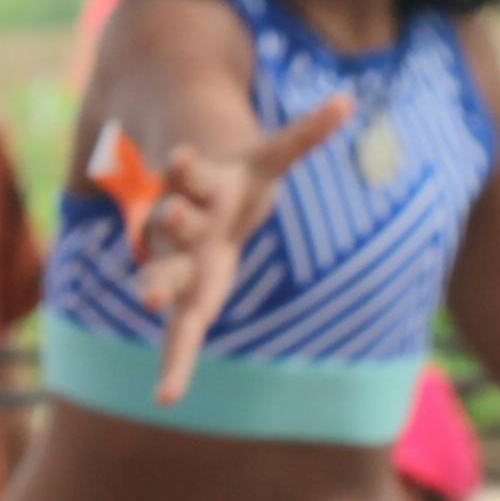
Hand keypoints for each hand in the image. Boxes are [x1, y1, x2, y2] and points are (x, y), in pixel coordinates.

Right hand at [127, 95, 352, 404]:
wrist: (190, 204)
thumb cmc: (235, 183)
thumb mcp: (268, 158)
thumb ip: (305, 135)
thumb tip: (350, 102)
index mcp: (198, 190)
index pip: (190, 178)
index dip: (185, 168)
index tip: (179, 157)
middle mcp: (179, 230)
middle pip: (169, 233)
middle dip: (163, 237)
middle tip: (154, 255)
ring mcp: (178, 267)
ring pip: (163, 283)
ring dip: (155, 296)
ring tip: (149, 311)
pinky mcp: (186, 301)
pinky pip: (178, 337)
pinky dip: (174, 366)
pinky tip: (166, 398)